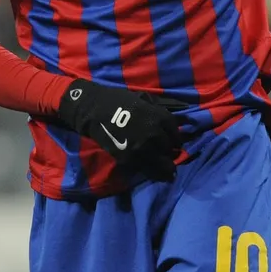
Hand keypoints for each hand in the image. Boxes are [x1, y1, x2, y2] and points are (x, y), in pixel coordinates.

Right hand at [57, 79, 182, 181]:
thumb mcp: (143, 100)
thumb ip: (158, 111)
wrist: (94, 109)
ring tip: (164, 168)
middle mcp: (155, 134)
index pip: (176, 134)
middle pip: (170, 149)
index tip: (172, 142)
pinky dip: (152, 172)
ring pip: (164, 164)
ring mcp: (143, 148)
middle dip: (167, 150)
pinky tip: (153, 171)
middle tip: (163, 152)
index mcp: (160, 117)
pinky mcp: (130, 160)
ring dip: (164, 165)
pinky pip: (148, 171)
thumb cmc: (118, 100)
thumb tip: (175, 121)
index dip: (175, 139)